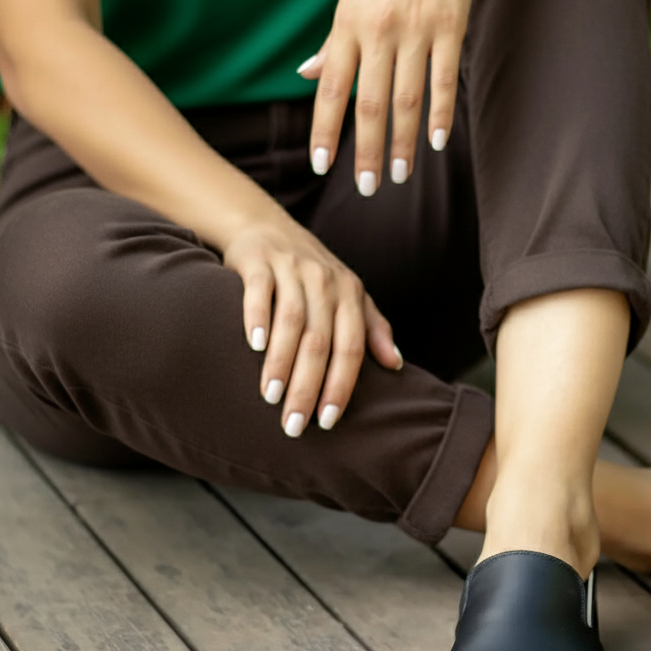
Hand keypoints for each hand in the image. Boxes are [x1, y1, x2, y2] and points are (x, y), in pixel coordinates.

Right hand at [224, 219, 401, 434]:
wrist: (266, 226)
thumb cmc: (312, 271)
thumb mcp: (349, 294)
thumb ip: (373, 328)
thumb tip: (396, 365)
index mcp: (350, 294)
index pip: (351, 348)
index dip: (341, 385)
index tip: (328, 421)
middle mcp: (324, 282)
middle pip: (320, 342)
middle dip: (307, 387)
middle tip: (294, 425)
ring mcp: (292, 269)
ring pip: (291, 321)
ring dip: (281, 362)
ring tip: (271, 397)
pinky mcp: (259, 262)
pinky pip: (259, 292)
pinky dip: (257, 318)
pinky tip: (254, 346)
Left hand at [298, 0, 477, 192]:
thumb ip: (333, 42)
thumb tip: (307, 76)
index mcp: (348, 25)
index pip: (331, 90)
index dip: (325, 131)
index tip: (321, 167)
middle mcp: (378, 30)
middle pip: (369, 104)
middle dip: (366, 150)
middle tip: (367, 188)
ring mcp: (416, 29)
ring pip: (407, 99)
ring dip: (403, 142)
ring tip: (400, 176)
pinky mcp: (450, 26)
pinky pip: (443, 79)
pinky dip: (440, 114)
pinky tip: (437, 143)